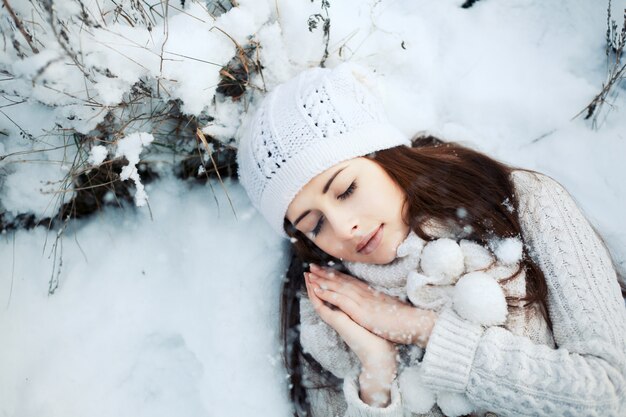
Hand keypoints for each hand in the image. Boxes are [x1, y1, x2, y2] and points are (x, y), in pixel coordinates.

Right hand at [305, 272, 395, 406]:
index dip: (330, 283)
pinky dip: (317, 297)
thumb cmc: (382, 336)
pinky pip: (323, 308)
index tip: (323, 272)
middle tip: (308, 271)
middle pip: (326, 296)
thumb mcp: (376, 318)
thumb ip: (370, 310)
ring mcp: (338, 319)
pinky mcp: (337, 323)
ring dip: (313, 287)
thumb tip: (375, 299)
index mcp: (349, 313)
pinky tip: (313, 288)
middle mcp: (341, 316)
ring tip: (306, 276)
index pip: (337, 295)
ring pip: (322, 301)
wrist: (380, 352)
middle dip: (318, 282)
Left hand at [308, 264, 436, 346]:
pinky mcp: (360, 310)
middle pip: (342, 280)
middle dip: (325, 273)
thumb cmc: (406, 319)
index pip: (350, 281)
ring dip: (322, 279)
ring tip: (309, 273)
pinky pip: (340, 299)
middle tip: (311, 266)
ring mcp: (362, 301)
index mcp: (372, 293)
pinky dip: (327, 292)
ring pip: (338, 286)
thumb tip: (375, 305)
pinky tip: (317, 289)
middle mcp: (365, 293)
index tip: (325, 269)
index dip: (336, 275)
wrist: (415, 323)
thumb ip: (379, 304)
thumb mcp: (390, 308)